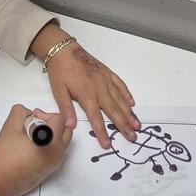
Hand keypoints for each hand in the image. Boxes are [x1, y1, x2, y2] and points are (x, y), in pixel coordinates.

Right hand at [0, 106, 71, 195]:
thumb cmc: (3, 157)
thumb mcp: (10, 128)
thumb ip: (20, 112)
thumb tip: (28, 112)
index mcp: (51, 142)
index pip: (59, 120)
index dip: (45, 114)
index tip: (32, 117)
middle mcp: (57, 154)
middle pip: (66, 130)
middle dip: (52, 123)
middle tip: (35, 123)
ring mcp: (54, 164)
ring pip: (62, 142)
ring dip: (52, 134)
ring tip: (32, 135)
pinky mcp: (49, 171)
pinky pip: (56, 153)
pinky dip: (50, 145)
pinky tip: (31, 146)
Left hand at [30, 25, 138, 149]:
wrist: (65, 50)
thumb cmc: (61, 71)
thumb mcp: (58, 91)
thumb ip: (66, 109)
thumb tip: (70, 126)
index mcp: (87, 96)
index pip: (96, 119)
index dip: (102, 133)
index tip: (108, 145)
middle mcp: (100, 90)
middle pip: (114, 111)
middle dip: (124, 126)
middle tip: (133, 137)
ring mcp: (105, 81)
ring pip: (120, 100)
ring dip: (129, 113)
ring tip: (137, 124)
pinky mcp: (107, 73)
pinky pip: (120, 85)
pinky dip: (127, 94)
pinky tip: (132, 103)